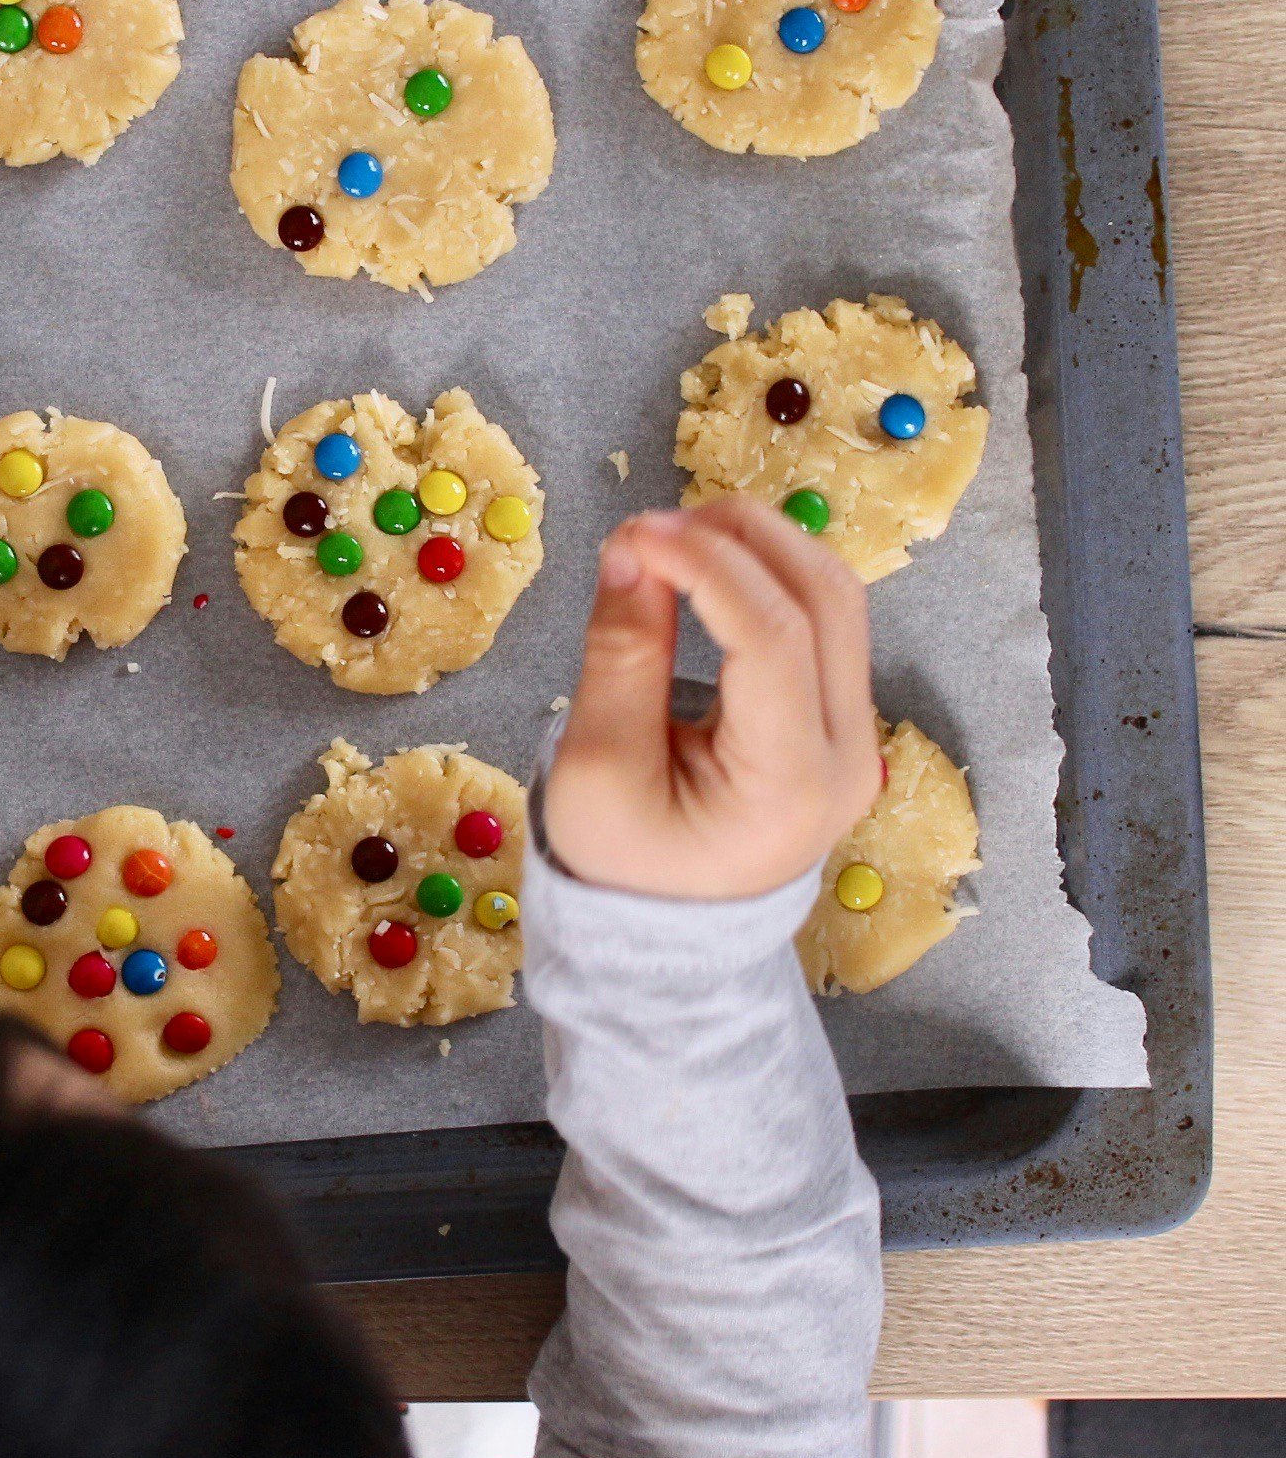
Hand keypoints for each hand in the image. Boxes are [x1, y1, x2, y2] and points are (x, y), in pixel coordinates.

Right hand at [544, 498, 881, 899]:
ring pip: (837, 600)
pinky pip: (824, 623)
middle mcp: (850, 756)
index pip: (774, 639)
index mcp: (791, 784)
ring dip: (762, 547)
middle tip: (654, 524)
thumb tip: (632, 550)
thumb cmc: (622, 862)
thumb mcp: (599, 767)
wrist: (666, 933)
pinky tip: (704, 569)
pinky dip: (766, 577)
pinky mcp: (840, 719)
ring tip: (677, 536)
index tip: (634, 531)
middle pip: (827, 601)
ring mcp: (857, 736)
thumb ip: (621, 655)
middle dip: (743, 538)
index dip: (707, 566)